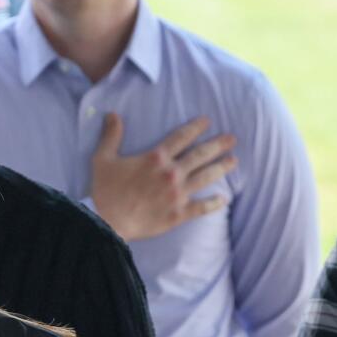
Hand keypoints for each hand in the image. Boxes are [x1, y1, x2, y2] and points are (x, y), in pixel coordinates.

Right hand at [90, 112, 236, 241]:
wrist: (106, 222)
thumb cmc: (104, 190)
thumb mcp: (103, 158)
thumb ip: (111, 135)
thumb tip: (112, 114)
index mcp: (156, 158)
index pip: (181, 137)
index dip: (196, 127)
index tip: (208, 121)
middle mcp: (171, 173)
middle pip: (200, 154)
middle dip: (218, 145)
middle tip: (232, 138)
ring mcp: (177, 194)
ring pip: (205, 177)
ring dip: (221, 167)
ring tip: (233, 161)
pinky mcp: (177, 214)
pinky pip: (201, 208)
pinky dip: (213, 203)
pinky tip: (224, 199)